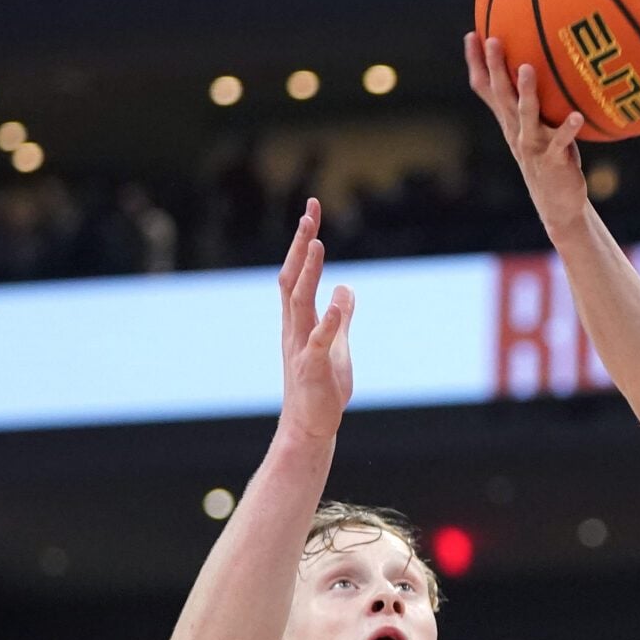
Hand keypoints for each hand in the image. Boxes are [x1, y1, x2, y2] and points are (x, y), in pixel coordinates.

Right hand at [275, 202, 353, 439]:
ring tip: (315, 243)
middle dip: (300, 245)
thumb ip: (341, 318)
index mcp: (299, 320)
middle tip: (309, 213)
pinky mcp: (311, 368)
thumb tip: (346, 289)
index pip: (297, 273)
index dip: (303, 242)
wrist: (311, 427)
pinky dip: (326, 321)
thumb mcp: (337, 345)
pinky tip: (336, 301)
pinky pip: (317, 341)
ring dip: (308, 273)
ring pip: (299, 303)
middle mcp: (294, 328)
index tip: (311, 211)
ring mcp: (300, 346)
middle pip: (292, 278)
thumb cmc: (322, 387)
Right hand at [465, 33, 590, 228]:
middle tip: (493, 39)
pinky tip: (578, 116)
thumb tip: (544, 66)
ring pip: (526, 114)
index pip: (486, 88)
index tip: (472, 33)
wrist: (557, 202)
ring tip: (528, 68)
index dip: (476, 63)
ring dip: (527, 91)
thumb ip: (537, 101)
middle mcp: (516, 130)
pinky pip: (560, 141)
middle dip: (496, 67)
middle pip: (501, 95)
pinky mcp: (553, 160)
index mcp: (509, 120)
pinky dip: (568, 129)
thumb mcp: (538, 126)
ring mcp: (533, 145)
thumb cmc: (552, 156)